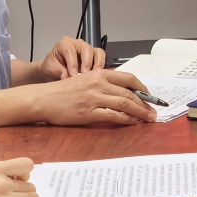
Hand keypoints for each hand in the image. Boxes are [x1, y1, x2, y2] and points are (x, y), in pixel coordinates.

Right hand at [30, 69, 155, 126]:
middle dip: (145, 103)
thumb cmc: (61, 92)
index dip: (142, 88)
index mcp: (98, 74)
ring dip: (140, 112)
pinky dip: (126, 119)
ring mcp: (94, 98)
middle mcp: (98, 84)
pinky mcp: (88, 113)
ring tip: (148, 118)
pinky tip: (132, 122)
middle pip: (129, 93)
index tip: (150, 95)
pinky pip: (113, 116)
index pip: (128, 78)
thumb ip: (101, 85)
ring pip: (124, 104)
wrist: (42, 99)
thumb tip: (120, 93)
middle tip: (154, 111)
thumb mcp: (83, 81)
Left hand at [40, 35, 107, 78]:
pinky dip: (101, 68)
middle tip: (84, 75)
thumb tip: (67, 77)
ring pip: (97, 53)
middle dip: (86, 63)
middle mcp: (78, 44)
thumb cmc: (52, 67)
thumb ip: (59, 71)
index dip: (73, 63)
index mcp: (65, 43)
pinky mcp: (95, 57)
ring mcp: (88, 49)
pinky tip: (97, 77)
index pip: (70, 50)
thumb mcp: (51, 69)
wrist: (54, 71)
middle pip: (86, 49)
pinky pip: (102, 59)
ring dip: (97, 65)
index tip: (73, 74)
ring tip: (93, 76)